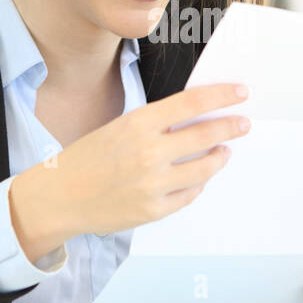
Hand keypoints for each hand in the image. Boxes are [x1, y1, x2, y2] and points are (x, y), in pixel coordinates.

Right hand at [9, 82, 250, 258]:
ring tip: (224, 151)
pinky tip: (200, 177)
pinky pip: (189, 194)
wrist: (59, 196)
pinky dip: (198, 183)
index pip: (192, 103)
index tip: (241, 92)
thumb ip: (156, 125)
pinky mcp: (154, 210)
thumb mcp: (119, 128)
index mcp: (138, 123)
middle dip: (231, 126)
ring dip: (220, 157)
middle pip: (206, 135)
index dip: (222, 96)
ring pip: (205, 168)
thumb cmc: (88, 158)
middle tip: (244, 123)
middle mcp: (148, 152)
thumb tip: (198, 119)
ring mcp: (153, 184)